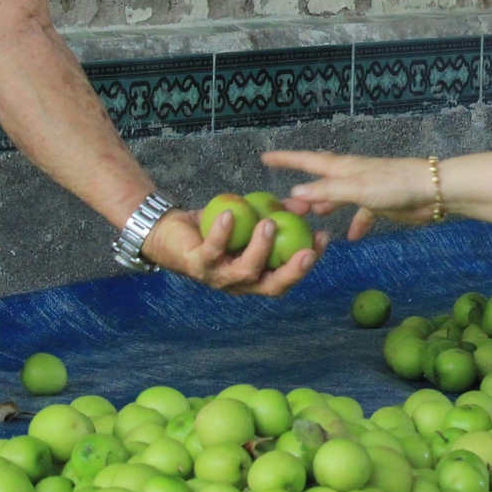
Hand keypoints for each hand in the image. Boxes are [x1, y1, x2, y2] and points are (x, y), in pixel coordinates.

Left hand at [140, 208, 325, 296]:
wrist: (169, 229)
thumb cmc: (214, 227)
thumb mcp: (250, 217)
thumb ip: (278, 212)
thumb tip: (306, 205)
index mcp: (255, 276)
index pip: (287, 276)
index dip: (307, 262)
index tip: (322, 238)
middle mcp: (239, 283)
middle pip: (271, 286)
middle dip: (292, 271)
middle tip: (308, 251)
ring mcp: (218, 277)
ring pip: (244, 271)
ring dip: (260, 249)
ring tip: (269, 223)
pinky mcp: (196, 264)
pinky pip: (213, 250)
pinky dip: (222, 233)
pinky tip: (230, 214)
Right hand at [265, 150, 436, 239]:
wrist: (433, 191)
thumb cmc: (395, 185)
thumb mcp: (356, 188)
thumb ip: (327, 191)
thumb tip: (295, 192)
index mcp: (343, 168)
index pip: (308, 161)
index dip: (286, 159)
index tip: (266, 157)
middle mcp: (352, 176)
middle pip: (321, 182)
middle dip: (302, 190)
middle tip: (283, 203)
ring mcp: (367, 189)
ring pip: (339, 198)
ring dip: (324, 206)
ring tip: (310, 217)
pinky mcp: (381, 204)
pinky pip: (362, 214)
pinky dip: (354, 224)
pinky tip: (349, 237)